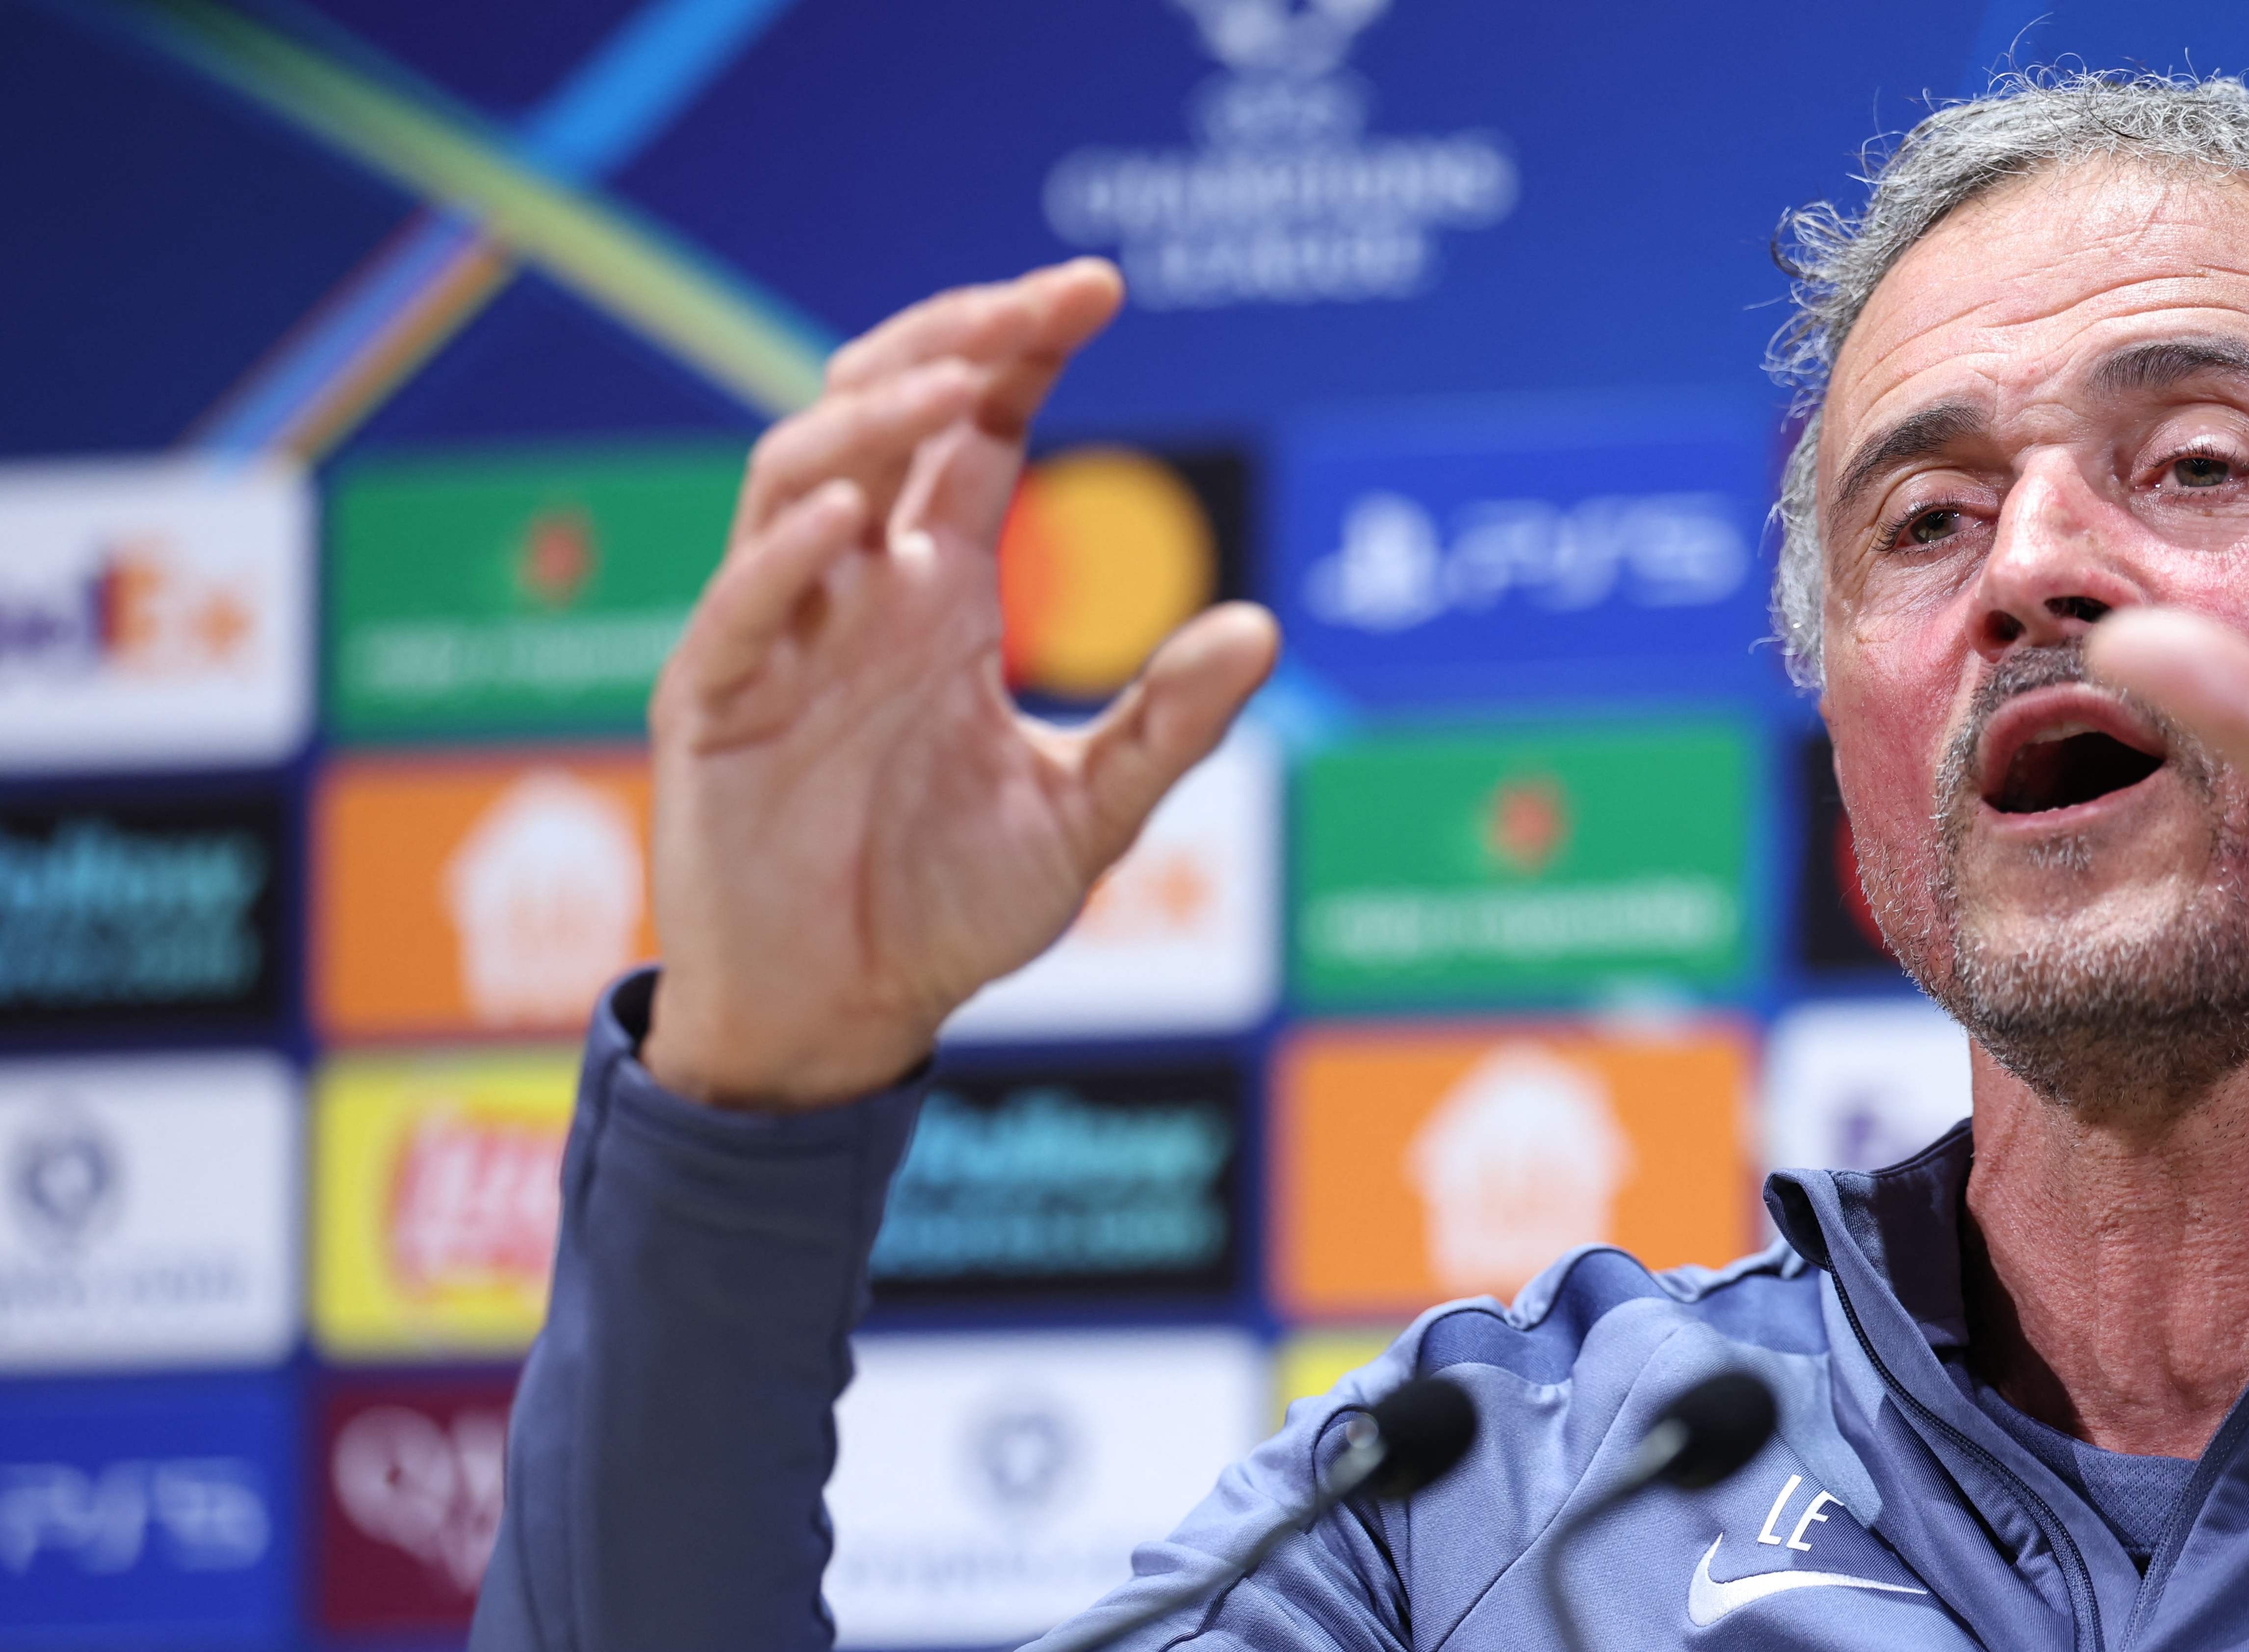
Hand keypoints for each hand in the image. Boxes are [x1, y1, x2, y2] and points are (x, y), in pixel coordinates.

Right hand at [640, 260, 1279, 1107]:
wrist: (839, 1021)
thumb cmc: (945, 911)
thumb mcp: (1085, 816)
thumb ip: (1167, 727)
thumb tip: (1263, 628)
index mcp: (937, 592)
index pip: (975, 432)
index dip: (1021, 349)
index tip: (1097, 287)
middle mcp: (855, 589)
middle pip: (881, 413)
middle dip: (952, 340)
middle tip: (1040, 299)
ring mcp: (778, 636)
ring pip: (800, 474)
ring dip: (873, 418)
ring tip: (957, 385)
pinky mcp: (715, 705)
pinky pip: (743, 606)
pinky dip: (788, 554)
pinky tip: (851, 518)